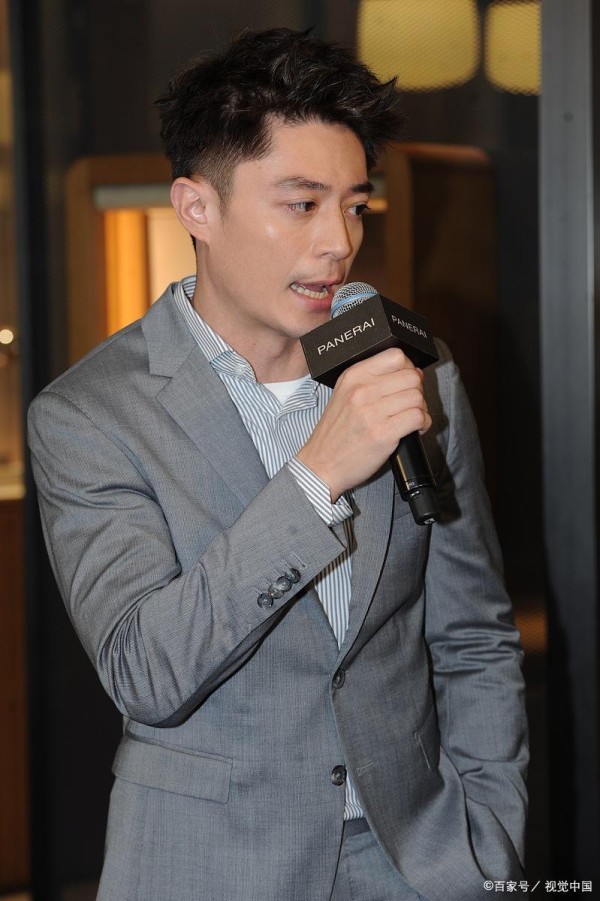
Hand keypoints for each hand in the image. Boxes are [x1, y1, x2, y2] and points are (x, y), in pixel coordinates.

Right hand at [298, 348, 431, 500]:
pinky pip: (418, 417)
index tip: (405, 382)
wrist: (321, 464)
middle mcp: (362, 390)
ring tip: (412, 418)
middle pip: (411, 376)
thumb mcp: (344, 394)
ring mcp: (372, 412)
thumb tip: (411, 371)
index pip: (395, 356)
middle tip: (410, 404)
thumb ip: (372, 380)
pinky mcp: (383, 433)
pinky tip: (416, 429)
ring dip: (421, 408)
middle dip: (418, 390)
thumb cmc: (336, 432)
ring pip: (417, 397)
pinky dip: (424, 423)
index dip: (408, 368)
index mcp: (353, 376)